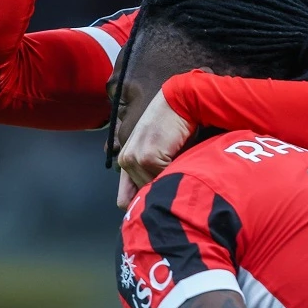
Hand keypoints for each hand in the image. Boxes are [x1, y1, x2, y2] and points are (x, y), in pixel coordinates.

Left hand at [117, 89, 195, 206]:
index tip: (157, 204)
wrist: (179, 103)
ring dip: (168, 184)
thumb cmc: (173, 127)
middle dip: (159, 193)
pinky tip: (182, 159)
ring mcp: (135, 160)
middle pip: (141, 198)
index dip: (141, 204)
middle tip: (175, 182)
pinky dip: (176, 175)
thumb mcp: (157, 151)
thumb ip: (152, 173)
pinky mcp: (148, 158)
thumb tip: (159, 201)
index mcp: (125, 160)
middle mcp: (126, 161)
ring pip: (153, 190)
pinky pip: (164, 180)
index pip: (124, 200)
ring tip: (179, 167)